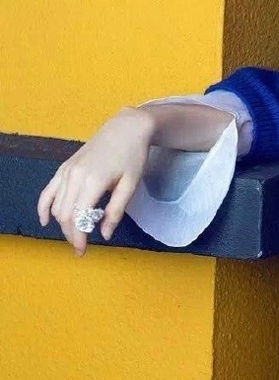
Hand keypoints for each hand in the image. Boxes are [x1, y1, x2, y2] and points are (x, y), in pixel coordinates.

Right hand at [37, 107, 153, 255]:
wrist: (126, 129)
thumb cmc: (133, 156)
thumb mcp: (130, 185)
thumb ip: (116, 211)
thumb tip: (105, 234)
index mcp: (92, 182)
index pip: (78, 217)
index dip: (79, 237)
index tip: (83, 251)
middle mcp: (74, 176)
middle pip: (64, 214)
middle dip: (71, 234)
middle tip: (81, 248)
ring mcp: (67, 171)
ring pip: (56, 205)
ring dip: (62, 224)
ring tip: (75, 236)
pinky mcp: (65, 167)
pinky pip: (48, 190)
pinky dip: (44, 207)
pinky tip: (45, 221)